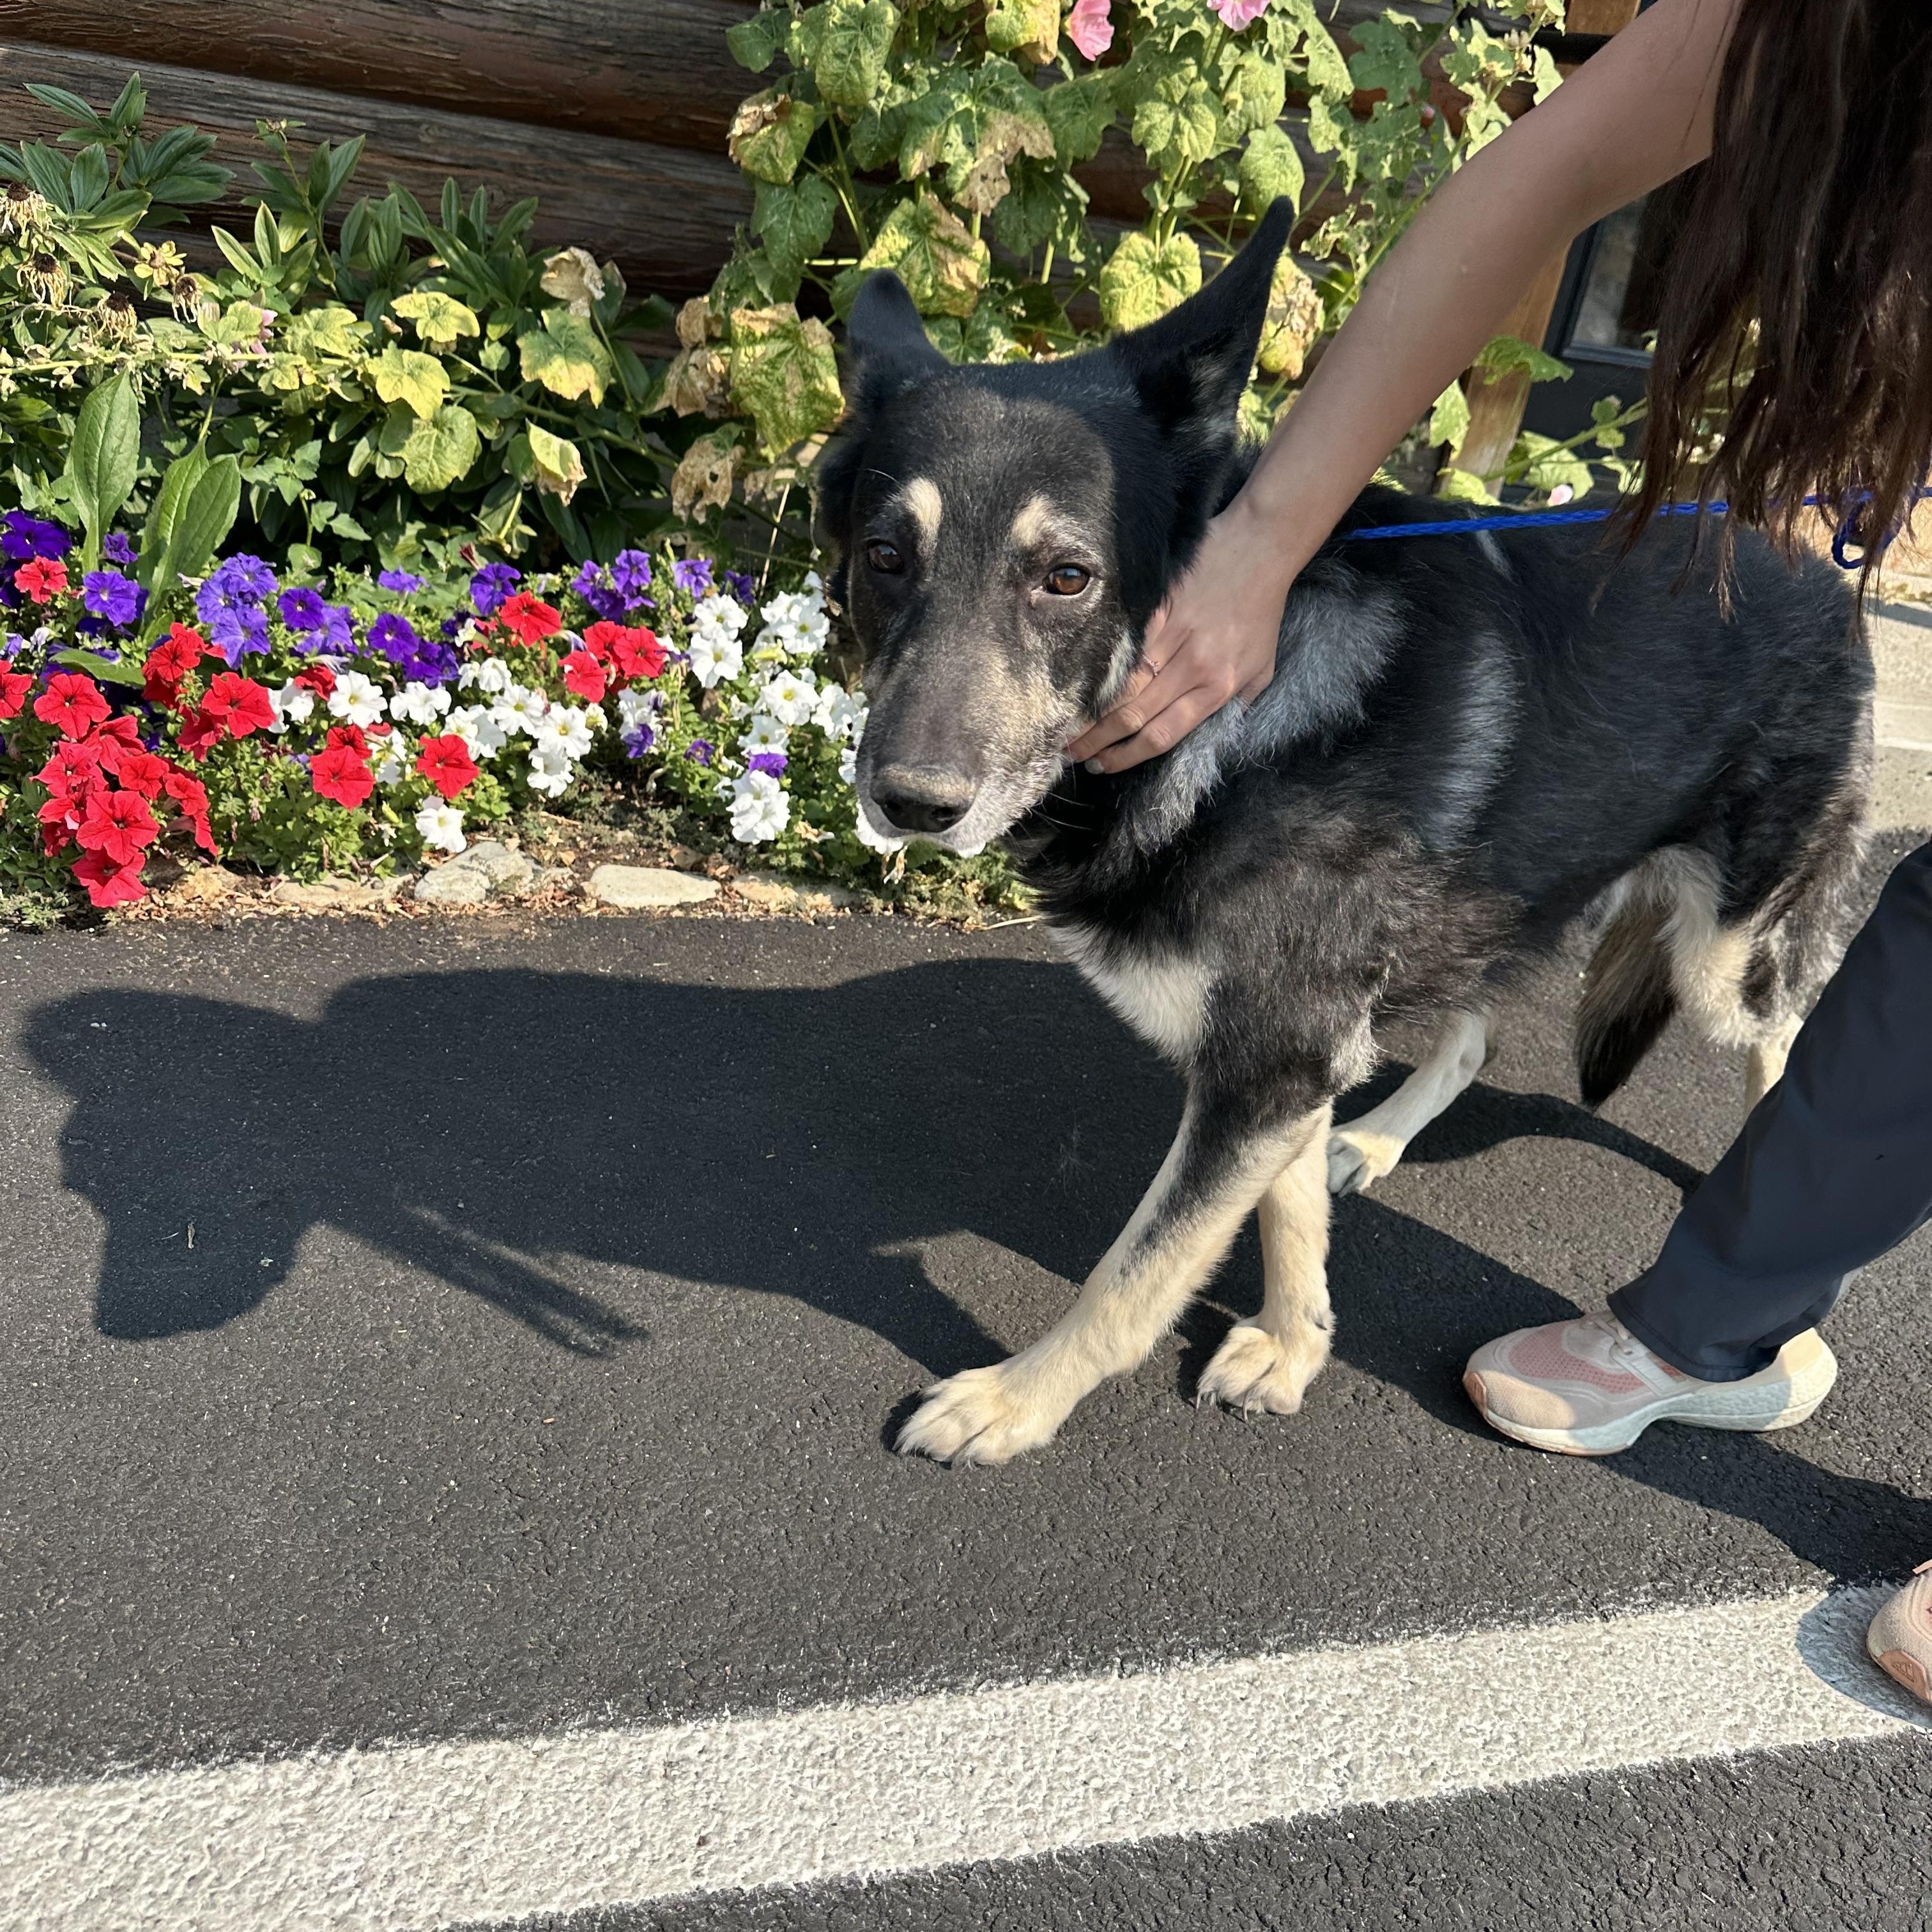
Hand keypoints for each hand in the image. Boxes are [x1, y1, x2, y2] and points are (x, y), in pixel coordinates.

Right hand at [1067, 494, 1299, 772]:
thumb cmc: (1263, 613)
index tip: (1104, 767)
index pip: (1162, 735)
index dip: (1127, 757)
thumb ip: (1237, 706)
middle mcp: (1192, 666)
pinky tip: (1076, 681)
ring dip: (1091, 709)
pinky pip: (1124, 641)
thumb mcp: (1264, 670)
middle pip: (1134, 714)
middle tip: (1072, 754)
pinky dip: (1099, 664)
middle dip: (1098, 740)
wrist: (1262, 549)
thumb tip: (1207, 733)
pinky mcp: (1159, 606)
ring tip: (1067, 726)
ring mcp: (1172, 634)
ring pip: (1123, 682)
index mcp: (1218, 687)